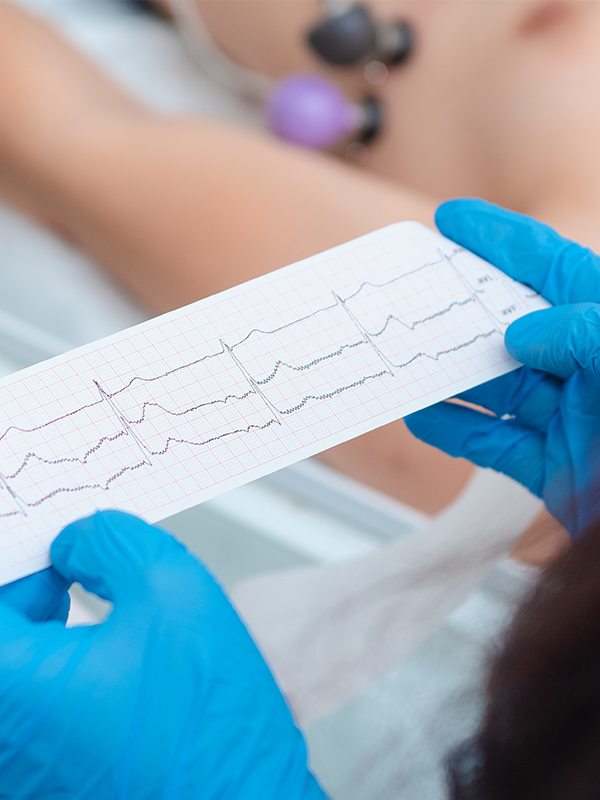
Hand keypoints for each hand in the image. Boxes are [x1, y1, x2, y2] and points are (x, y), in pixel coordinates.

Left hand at [0, 510, 325, 799]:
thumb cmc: (211, 720)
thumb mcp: (172, 587)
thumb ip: (109, 542)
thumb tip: (72, 540)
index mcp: (14, 687)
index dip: (19, 560)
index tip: (50, 542)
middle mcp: (7, 739)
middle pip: (2, 636)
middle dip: (31, 590)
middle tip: (73, 562)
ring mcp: (26, 767)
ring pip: (19, 671)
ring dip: (46, 627)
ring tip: (94, 602)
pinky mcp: (51, 781)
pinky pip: (38, 709)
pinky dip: (60, 666)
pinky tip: (105, 651)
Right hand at [406, 198, 599, 538]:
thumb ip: (583, 332)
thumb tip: (521, 335)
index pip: (551, 266)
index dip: (500, 238)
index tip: (452, 219)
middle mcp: (584, 369)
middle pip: (511, 325)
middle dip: (463, 307)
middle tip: (413, 287)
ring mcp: (566, 418)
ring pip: (495, 388)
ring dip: (448, 374)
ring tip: (405, 357)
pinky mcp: (550, 469)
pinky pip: (491, 445)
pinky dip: (455, 430)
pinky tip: (422, 415)